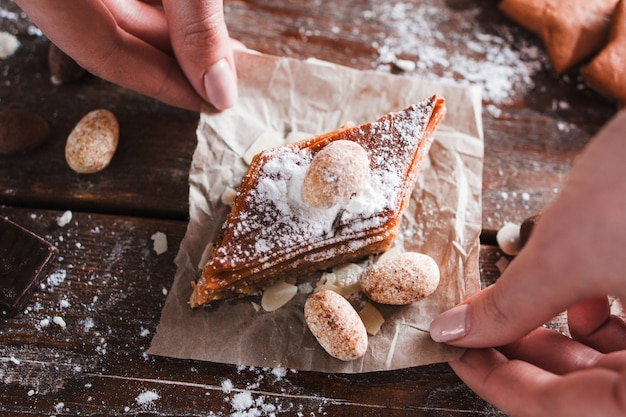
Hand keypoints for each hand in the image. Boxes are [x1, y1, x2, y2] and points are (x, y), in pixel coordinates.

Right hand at [15, 0, 237, 110]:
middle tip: (226, 79)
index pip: (102, 54)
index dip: (160, 85)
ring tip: (221, 50)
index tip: (209, 104)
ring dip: (170, 34)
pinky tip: (191, 18)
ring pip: (113, 12)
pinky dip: (159, 8)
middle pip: (108, 36)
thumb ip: (195, 19)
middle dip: (174, 61)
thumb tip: (219, 86)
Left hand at [430, 110, 625, 416]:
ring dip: (555, 338)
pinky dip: (591, 315)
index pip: (573, 411)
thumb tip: (453, 333)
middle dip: (527, 358)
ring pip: (614, 361)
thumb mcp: (567, 255)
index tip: (459, 359)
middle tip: (474, 333)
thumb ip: (508, 307)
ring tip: (508, 312)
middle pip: (593, 386)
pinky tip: (570, 292)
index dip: (504, 386)